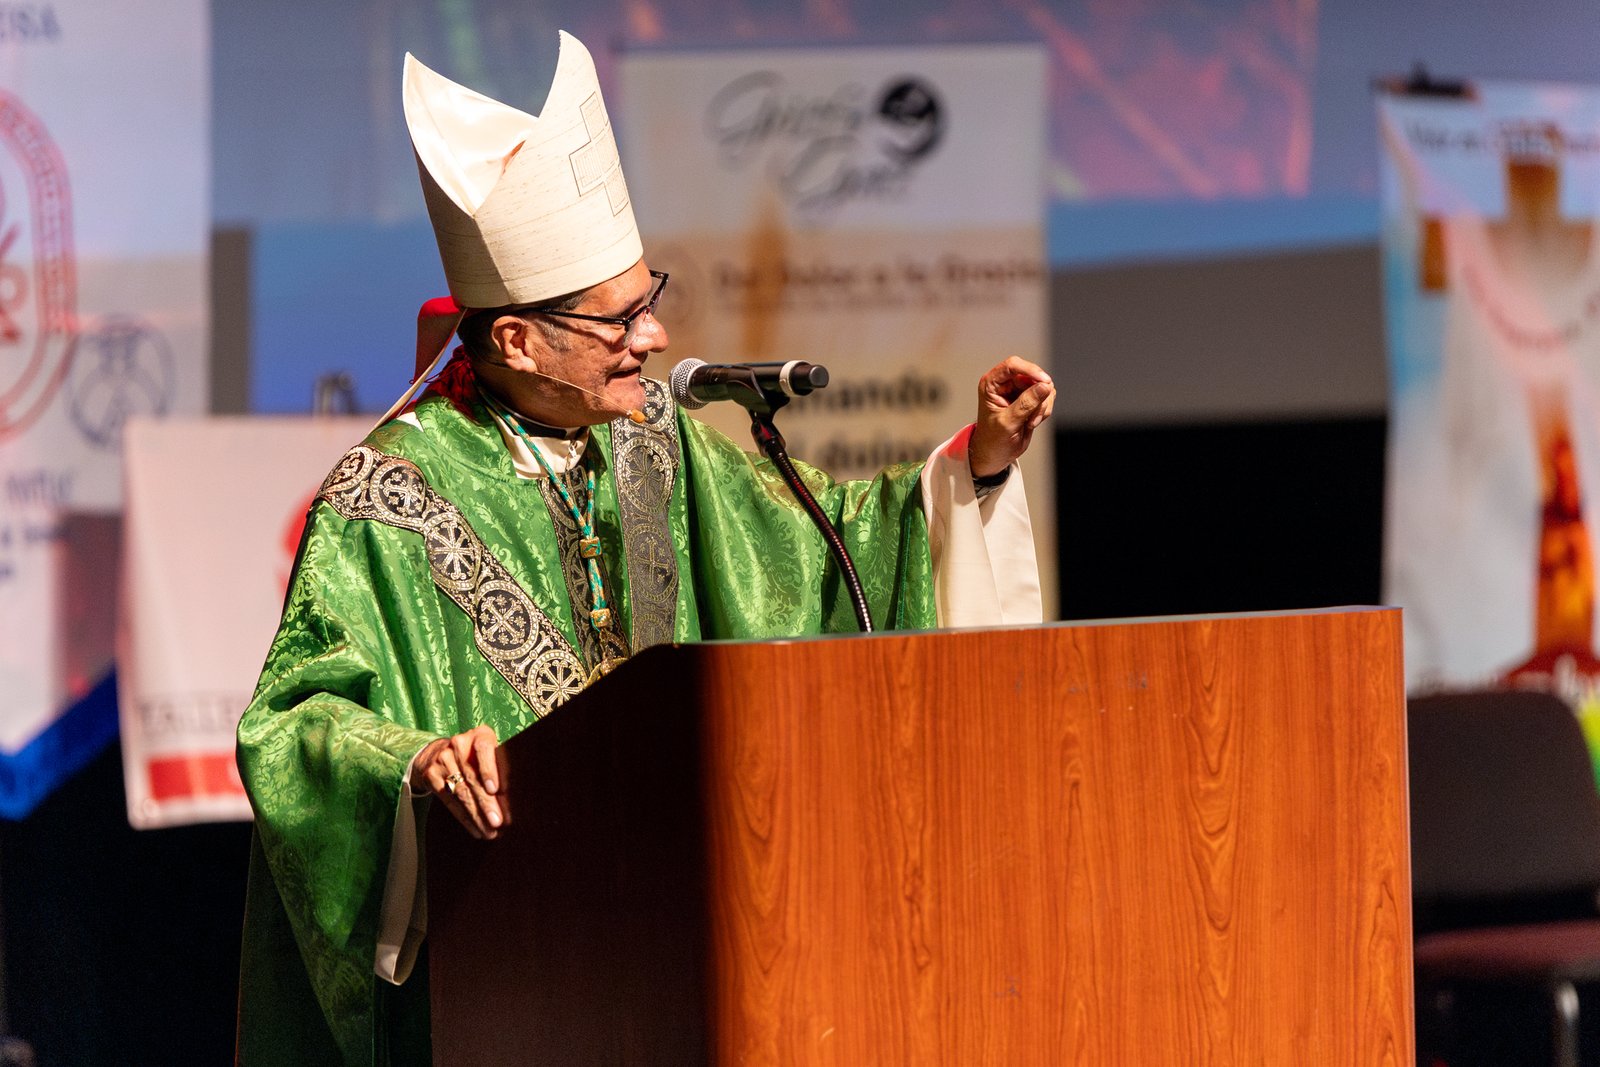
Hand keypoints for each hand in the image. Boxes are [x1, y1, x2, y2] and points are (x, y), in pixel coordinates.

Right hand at [414, 724, 507, 839]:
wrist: (436, 752)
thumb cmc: (475, 755)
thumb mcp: (488, 751)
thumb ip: (500, 765)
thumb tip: (516, 798)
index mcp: (479, 735)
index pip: (484, 749)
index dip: (489, 770)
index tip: (494, 790)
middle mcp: (459, 744)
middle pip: (472, 777)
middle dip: (486, 802)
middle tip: (497, 822)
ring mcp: (443, 759)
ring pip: (461, 792)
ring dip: (476, 815)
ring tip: (489, 831)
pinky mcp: (431, 775)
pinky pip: (450, 801)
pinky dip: (464, 818)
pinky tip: (475, 829)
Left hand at [969, 356, 1055, 477]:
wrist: (995, 453)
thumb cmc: (992, 439)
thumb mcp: (1007, 422)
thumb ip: (1026, 404)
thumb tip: (1044, 387)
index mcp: (992, 384)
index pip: (1013, 365)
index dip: (1031, 370)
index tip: (1044, 382)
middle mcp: (1005, 383)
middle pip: (1033, 376)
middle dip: (1038, 397)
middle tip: (1033, 417)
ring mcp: (1019, 390)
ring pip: (1043, 387)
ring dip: (1042, 406)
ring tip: (1030, 423)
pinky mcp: (1030, 399)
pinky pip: (1047, 397)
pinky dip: (1044, 410)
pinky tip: (1032, 422)